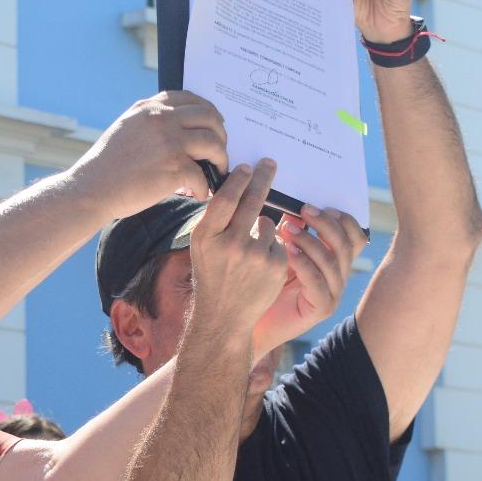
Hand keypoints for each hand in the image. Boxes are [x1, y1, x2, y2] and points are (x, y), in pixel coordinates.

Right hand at [71, 91, 228, 218]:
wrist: (91, 189)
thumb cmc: (107, 166)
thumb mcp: (125, 129)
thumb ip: (150, 122)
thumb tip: (176, 127)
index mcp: (150, 108)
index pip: (190, 98)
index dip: (208, 111)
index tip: (215, 124)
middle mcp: (162, 119)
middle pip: (209, 118)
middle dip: (221, 135)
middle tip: (219, 152)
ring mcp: (169, 141)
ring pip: (213, 144)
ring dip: (220, 160)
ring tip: (216, 173)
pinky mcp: (174, 167)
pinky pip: (202, 175)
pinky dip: (205, 187)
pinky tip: (199, 194)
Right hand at [188, 160, 289, 333]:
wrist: (224, 316)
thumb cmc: (212, 276)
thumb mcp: (202, 247)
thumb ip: (215, 219)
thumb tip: (235, 185)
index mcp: (207, 237)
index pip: (225, 199)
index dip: (238, 180)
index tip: (248, 167)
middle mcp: (230, 244)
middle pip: (251, 201)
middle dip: (262, 179)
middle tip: (269, 164)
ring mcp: (255, 255)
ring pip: (267, 224)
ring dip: (262, 231)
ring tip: (249, 255)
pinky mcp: (275, 265)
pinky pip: (279, 243)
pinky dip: (272, 249)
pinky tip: (260, 267)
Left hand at [252, 203, 365, 353]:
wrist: (249, 321)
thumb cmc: (263, 285)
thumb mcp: (280, 253)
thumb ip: (291, 233)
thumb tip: (293, 209)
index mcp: (335, 262)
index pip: (355, 238)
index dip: (344, 220)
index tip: (321, 206)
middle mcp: (338, 278)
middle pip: (346, 246)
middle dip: (325, 224)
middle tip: (303, 210)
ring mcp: (332, 294)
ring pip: (333, 261)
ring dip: (310, 240)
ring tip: (287, 229)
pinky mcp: (321, 309)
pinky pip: (317, 281)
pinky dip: (304, 263)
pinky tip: (287, 252)